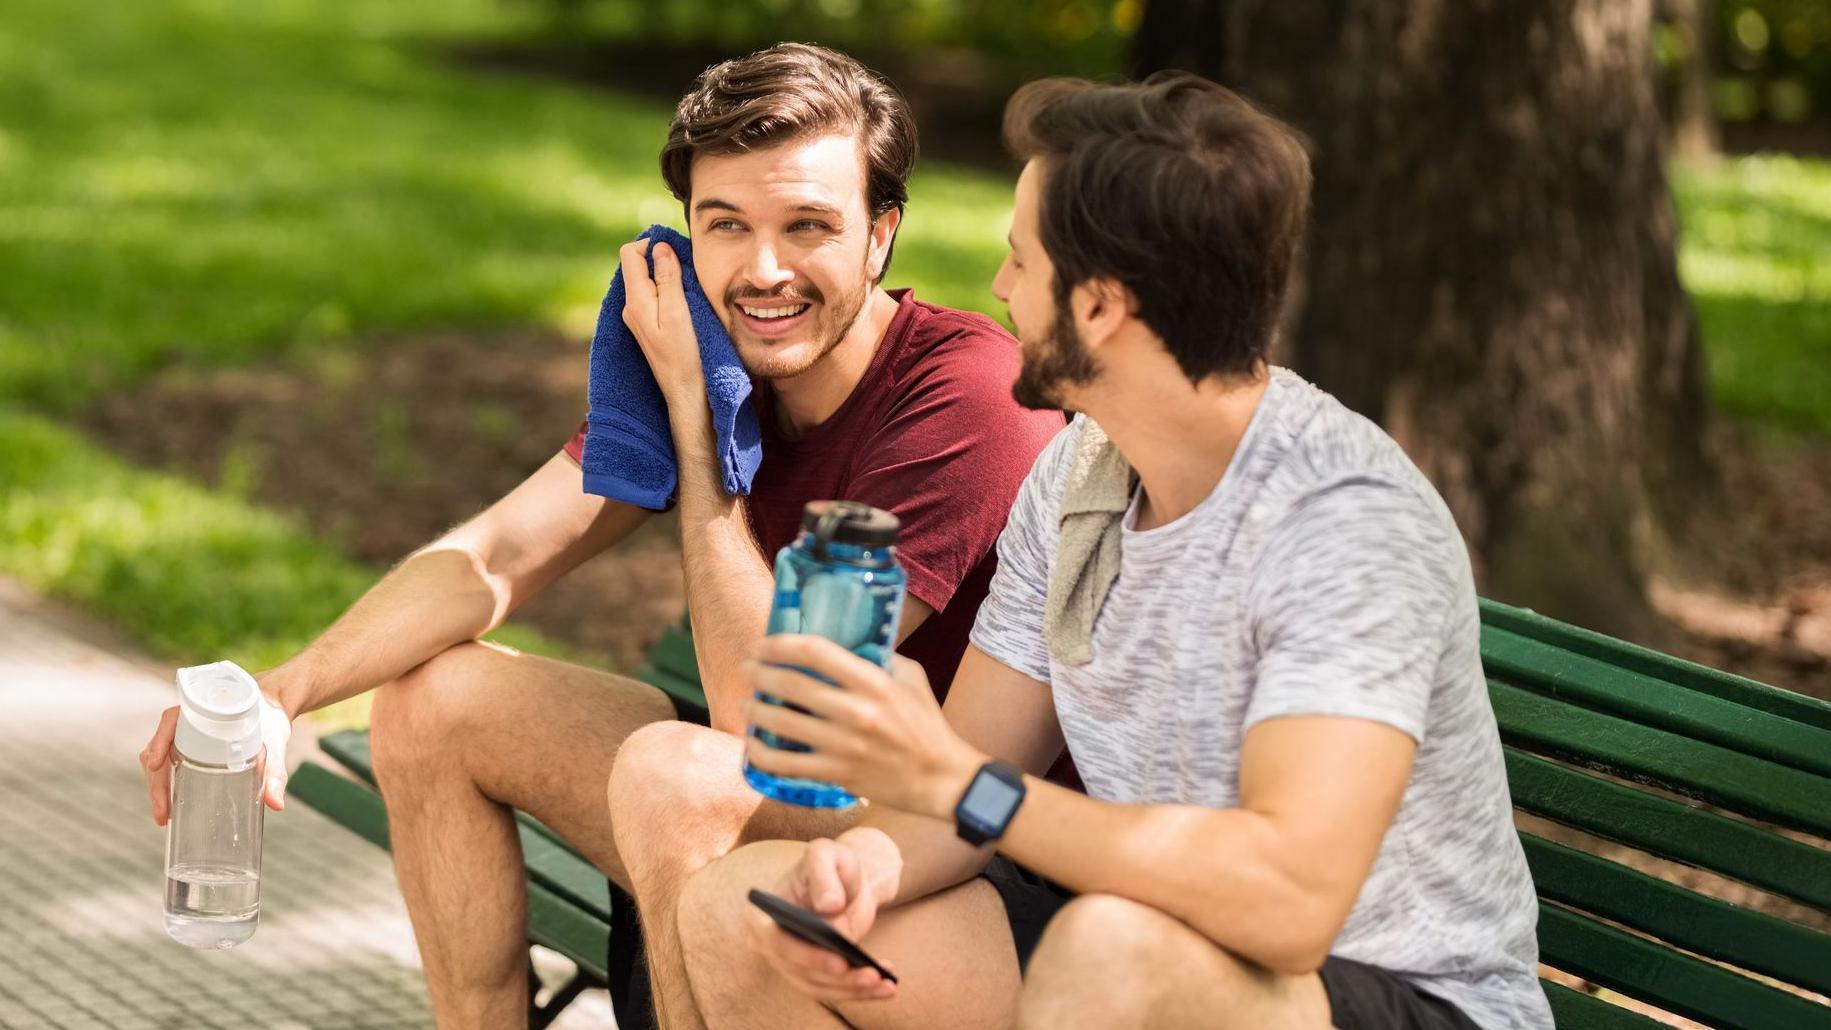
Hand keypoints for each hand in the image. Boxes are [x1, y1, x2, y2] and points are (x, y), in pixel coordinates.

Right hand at [141, 684, 292, 825]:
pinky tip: (169, 806)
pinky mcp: (188, 748)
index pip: (171, 721)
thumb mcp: (275, 745)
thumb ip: (276, 772)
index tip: (154, 764)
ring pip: (159, 758)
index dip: (159, 741)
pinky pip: (168, 763)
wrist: (274, 714)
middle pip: (159, 747)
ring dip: (157, 786)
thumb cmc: (271, 722)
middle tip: (163, 811)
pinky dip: (165, 783)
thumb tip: (276, 805)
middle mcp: (188, 722)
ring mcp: (184, 736)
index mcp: (204, 711)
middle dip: (156, 780)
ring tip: (163, 815)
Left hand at [618, 239, 707, 410]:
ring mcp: (638, 317)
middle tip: (686, 269)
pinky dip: (667, 289)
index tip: (676, 252)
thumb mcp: (678, 313)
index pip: (630, 254)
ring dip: (666, 275)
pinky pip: (653, 295)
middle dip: (660, 259)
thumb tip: (659, 247)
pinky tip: (684, 300)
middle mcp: (631, 307)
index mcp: (635, 301)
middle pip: (637, 265)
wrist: (686, 392)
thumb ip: (668, 279)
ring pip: (647, 280)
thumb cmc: (686, 356)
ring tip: (688, 285)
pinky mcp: (648, 325)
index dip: (651, 245)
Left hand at [742, 636, 983, 817]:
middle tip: (748, 669)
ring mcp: (844, 745)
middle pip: (791, 684)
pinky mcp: (837, 773)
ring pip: (782, 722)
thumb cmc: (926, 724)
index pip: (817, 652)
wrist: (940, 778)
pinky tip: (753, 745)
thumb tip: (848, 640)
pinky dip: (761, 754)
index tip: (764, 644)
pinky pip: (786, 763)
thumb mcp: (911, 678)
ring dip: (755, 710)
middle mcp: (856, 711)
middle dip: (759, 673)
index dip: (782, 644)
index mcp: (874, 682)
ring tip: (747, 703)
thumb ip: (880, 658)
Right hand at [747, 830, 902, 1003]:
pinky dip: (860, 992)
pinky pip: (834, 990)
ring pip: (820, 987)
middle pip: (800, 971)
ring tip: (886, 984)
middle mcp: (771, 944)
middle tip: (871, 976)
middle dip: (838, 978)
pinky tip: (887, 986)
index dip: (804, 955)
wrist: (846, 882)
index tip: (838, 961)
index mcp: (762, 914)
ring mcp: (790, 963)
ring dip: (854, 989)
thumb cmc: (831, 864)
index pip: (775, 941)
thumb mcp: (826, 853)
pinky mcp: (812, 974)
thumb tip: (828, 906)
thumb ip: (823, 873)